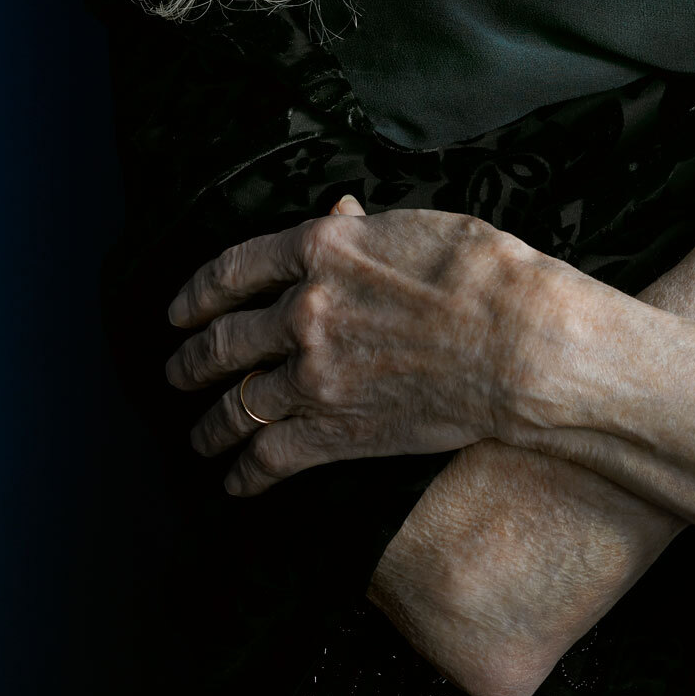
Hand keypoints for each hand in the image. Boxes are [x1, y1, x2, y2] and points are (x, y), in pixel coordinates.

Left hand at [164, 197, 558, 495]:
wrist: (519, 342)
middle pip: (225, 342)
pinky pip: (271, 459)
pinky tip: (234, 483)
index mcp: (319, 250)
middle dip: (192, 361)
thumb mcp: (416, 227)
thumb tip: (340, 212)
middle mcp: (304, 311)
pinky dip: (245, 475)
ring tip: (197, 436)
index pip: (234, 270)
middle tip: (175, 372)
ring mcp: (315, 376)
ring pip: (239, 405)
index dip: (198, 293)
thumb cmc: (485, 273)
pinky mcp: (336, 431)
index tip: (181, 309)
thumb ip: (363, 228)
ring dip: (210, 424)